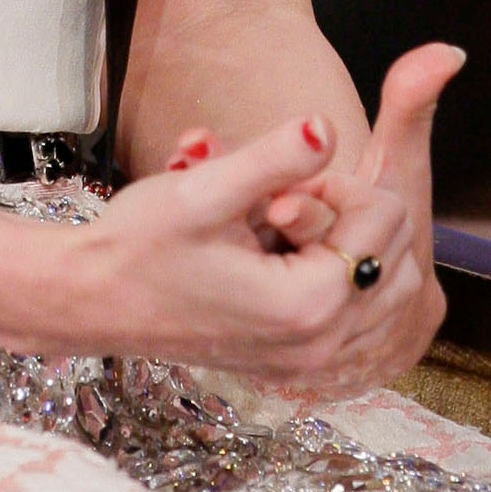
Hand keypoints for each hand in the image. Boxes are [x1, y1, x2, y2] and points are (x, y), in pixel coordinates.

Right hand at [161, 40, 463, 390]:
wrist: (90, 300)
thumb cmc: (138, 245)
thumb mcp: (204, 190)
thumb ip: (273, 158)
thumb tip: (326, 127)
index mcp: (306, 304)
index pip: (386, 222)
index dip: (342, 184)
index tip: (285, 182)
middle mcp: (318, 345)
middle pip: (400, 261)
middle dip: (356, 217)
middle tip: (292, 199)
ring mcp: (307, 364)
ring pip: (385, 293)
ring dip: (351, 247)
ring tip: (289, 226)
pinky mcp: (293, 365)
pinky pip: (356, 319)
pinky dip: (338, 278)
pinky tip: (285, 254)